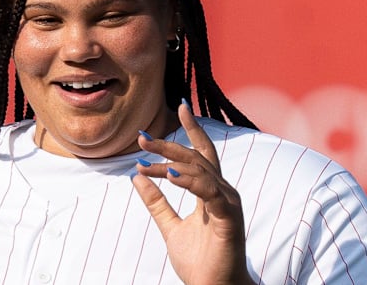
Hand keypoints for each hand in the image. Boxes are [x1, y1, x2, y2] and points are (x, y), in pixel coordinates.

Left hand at [132, 103, 255, 284]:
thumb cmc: (200, 261)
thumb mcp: (170, 227)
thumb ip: (156, 203)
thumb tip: (137, 176)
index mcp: (210, 191)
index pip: (201, 153)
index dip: (192, 129)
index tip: (179, 106)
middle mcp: (222, 192)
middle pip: (197, 158)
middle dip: (169, 145)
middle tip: (142, 138)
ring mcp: (228, 204)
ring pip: (201, 171)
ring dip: (172, 163)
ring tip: (147, 160)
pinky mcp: (229, 219)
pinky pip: (210, 193)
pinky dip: (191, 182)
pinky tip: (171, 176)